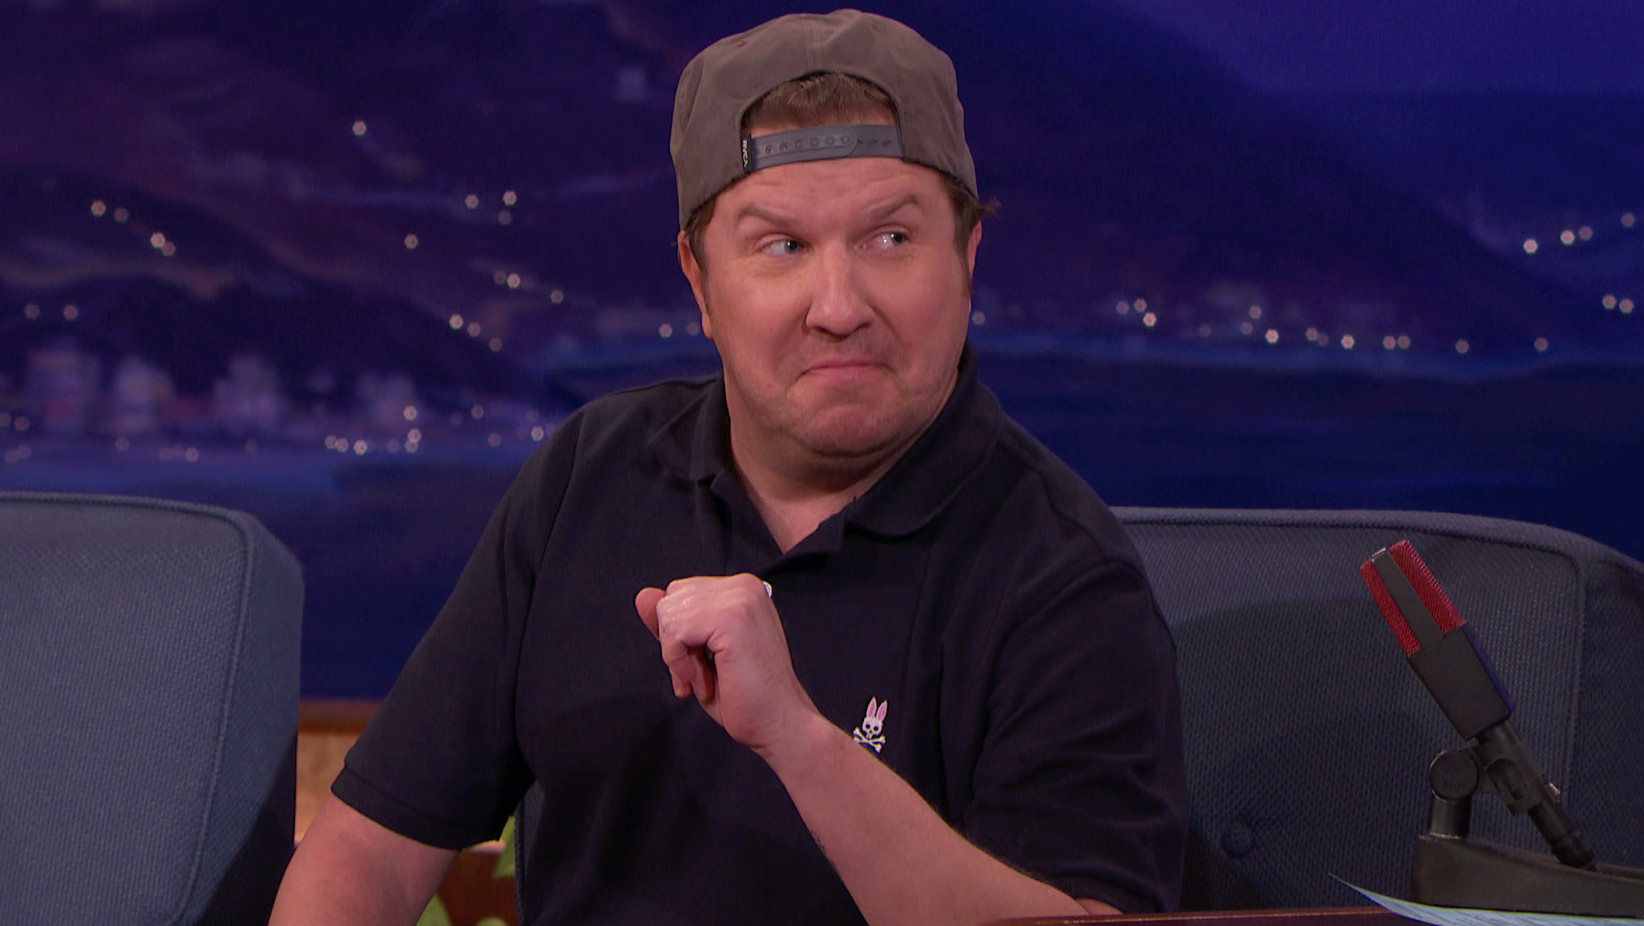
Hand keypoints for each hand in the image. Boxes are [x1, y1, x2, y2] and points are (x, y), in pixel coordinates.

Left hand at [634, 574, 819, 756]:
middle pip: (670, 600)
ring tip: (705, 680)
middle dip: (675, 644)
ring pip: (669, 614)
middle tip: (701, 676)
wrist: (779, 724)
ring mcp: (740, 598)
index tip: (696, 667)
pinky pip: (675, 630)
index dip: (678, 636)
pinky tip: (703, 682)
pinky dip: (678, 662)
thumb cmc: (744, 696)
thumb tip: (643, 595)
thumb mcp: (695, 655)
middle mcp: (743, 586)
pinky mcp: (732, 617)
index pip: (678, 594)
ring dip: (678, 657)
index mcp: (741, 590)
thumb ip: (671, 625)